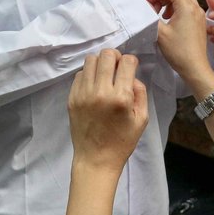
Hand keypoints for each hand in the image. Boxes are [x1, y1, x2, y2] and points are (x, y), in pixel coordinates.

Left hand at [67, 49, 147, 176]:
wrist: (96, 159)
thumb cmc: (122, 141)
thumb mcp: (141, 119)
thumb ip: (140, 93)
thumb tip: (131, 76)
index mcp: (121, 98)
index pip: (127, 62)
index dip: (131, 62)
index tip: (130, 69)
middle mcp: (100, 92)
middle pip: (107, 55)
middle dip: (116, 57)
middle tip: (117, 68)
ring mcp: (83, 94)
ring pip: (90, 60)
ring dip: (100, 63)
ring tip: (104, 75)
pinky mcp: (72, 98)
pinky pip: (80, 74)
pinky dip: (89, 75)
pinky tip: (94, 86)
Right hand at [144, 0, 213, 88]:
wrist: (195, 68)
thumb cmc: (179, 52)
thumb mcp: (159, 32)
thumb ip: (150, 16)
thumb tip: (145, 6)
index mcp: (186, 7)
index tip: (149, 3)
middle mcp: (195, 8)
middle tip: (153, 9)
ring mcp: (200, 15)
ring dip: (170, 3)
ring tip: (162, 15)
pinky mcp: (200, 22)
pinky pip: (189, 8)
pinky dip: (178, 9)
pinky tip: (171, 22)